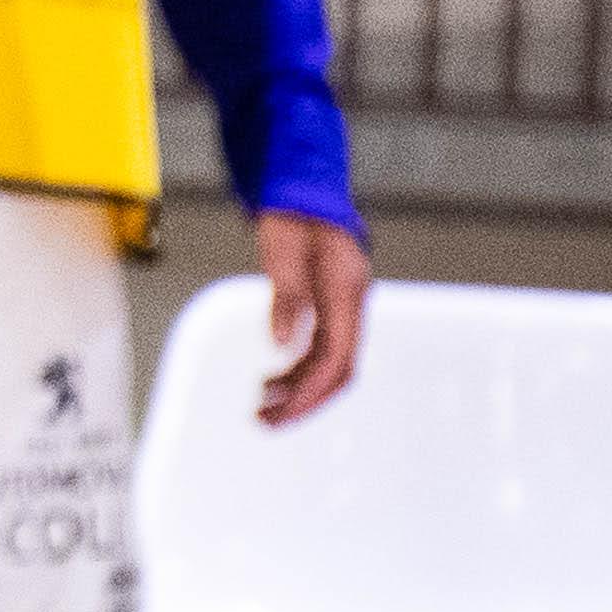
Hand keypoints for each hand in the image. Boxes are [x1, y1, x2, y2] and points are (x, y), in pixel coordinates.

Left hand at [255, 209, 370, 425]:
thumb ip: (286, 299)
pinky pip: (320, 348)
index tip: (276, 413)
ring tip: (260, 406)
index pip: (336, 360)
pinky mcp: (330, 306)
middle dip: (304, 401)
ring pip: (328, 363)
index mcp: (345, 294)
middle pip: (338, 370)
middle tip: (264, 422)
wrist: (302, 188)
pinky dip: (296, 368)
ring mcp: (343, 307)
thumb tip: (281, 345)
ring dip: (297, 388)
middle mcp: (351, 305)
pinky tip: (270, 380)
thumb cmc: (291, 216)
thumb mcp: (281, 254)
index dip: (308, 393)